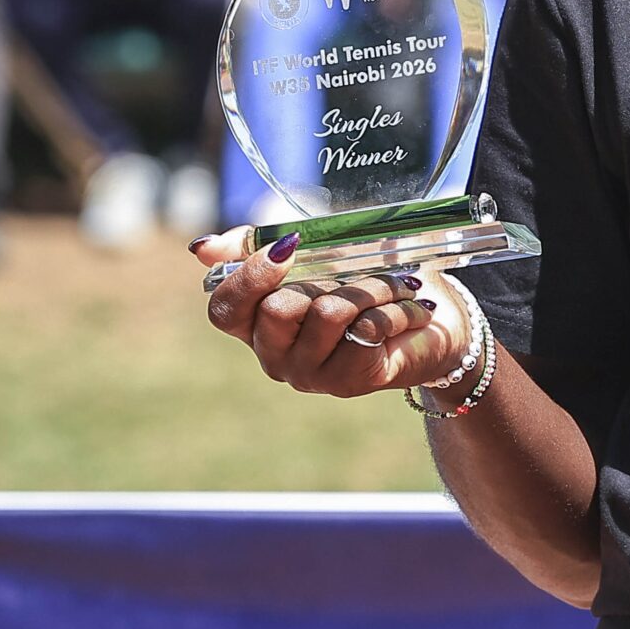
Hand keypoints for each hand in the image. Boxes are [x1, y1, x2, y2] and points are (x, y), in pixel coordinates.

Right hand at [195, 227, 462, 397]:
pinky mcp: (347, 382)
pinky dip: (397, 310)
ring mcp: (308, 372)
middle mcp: (273, 353)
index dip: (249, 277)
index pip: (225, 309)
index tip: (289, 246)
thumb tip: (200, 247)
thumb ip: (256, 246)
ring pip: (330, 313)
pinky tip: (412, 312)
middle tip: (365, 269)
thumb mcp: (313, 252)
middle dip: (331, 276)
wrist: (429, 318)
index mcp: (256, 321)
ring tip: (398, 287)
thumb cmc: (363, 281)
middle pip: (279, 309)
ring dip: (373, 287)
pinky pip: (366, 330)